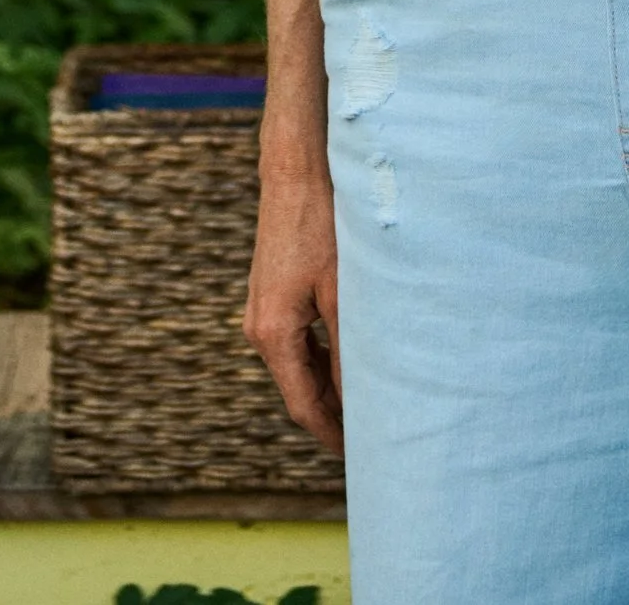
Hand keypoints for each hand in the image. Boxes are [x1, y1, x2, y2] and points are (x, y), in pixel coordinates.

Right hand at [245, 159, 343, 450]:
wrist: (293, 172)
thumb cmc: (320, 225)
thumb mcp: (342, 291)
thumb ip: (349, 347)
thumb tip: (363, 396)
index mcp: (273, 335)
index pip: (304, 406)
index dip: (332, 435)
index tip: (361, 457)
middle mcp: (259, 330)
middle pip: (298, 390)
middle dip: (332, 417)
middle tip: (370, 438)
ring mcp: (261, 313)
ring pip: (296, 368)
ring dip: (327, 388)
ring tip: (365, 406)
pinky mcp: (269, 298)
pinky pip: (294, 344)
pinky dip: (318, 361)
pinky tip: (346, 363)